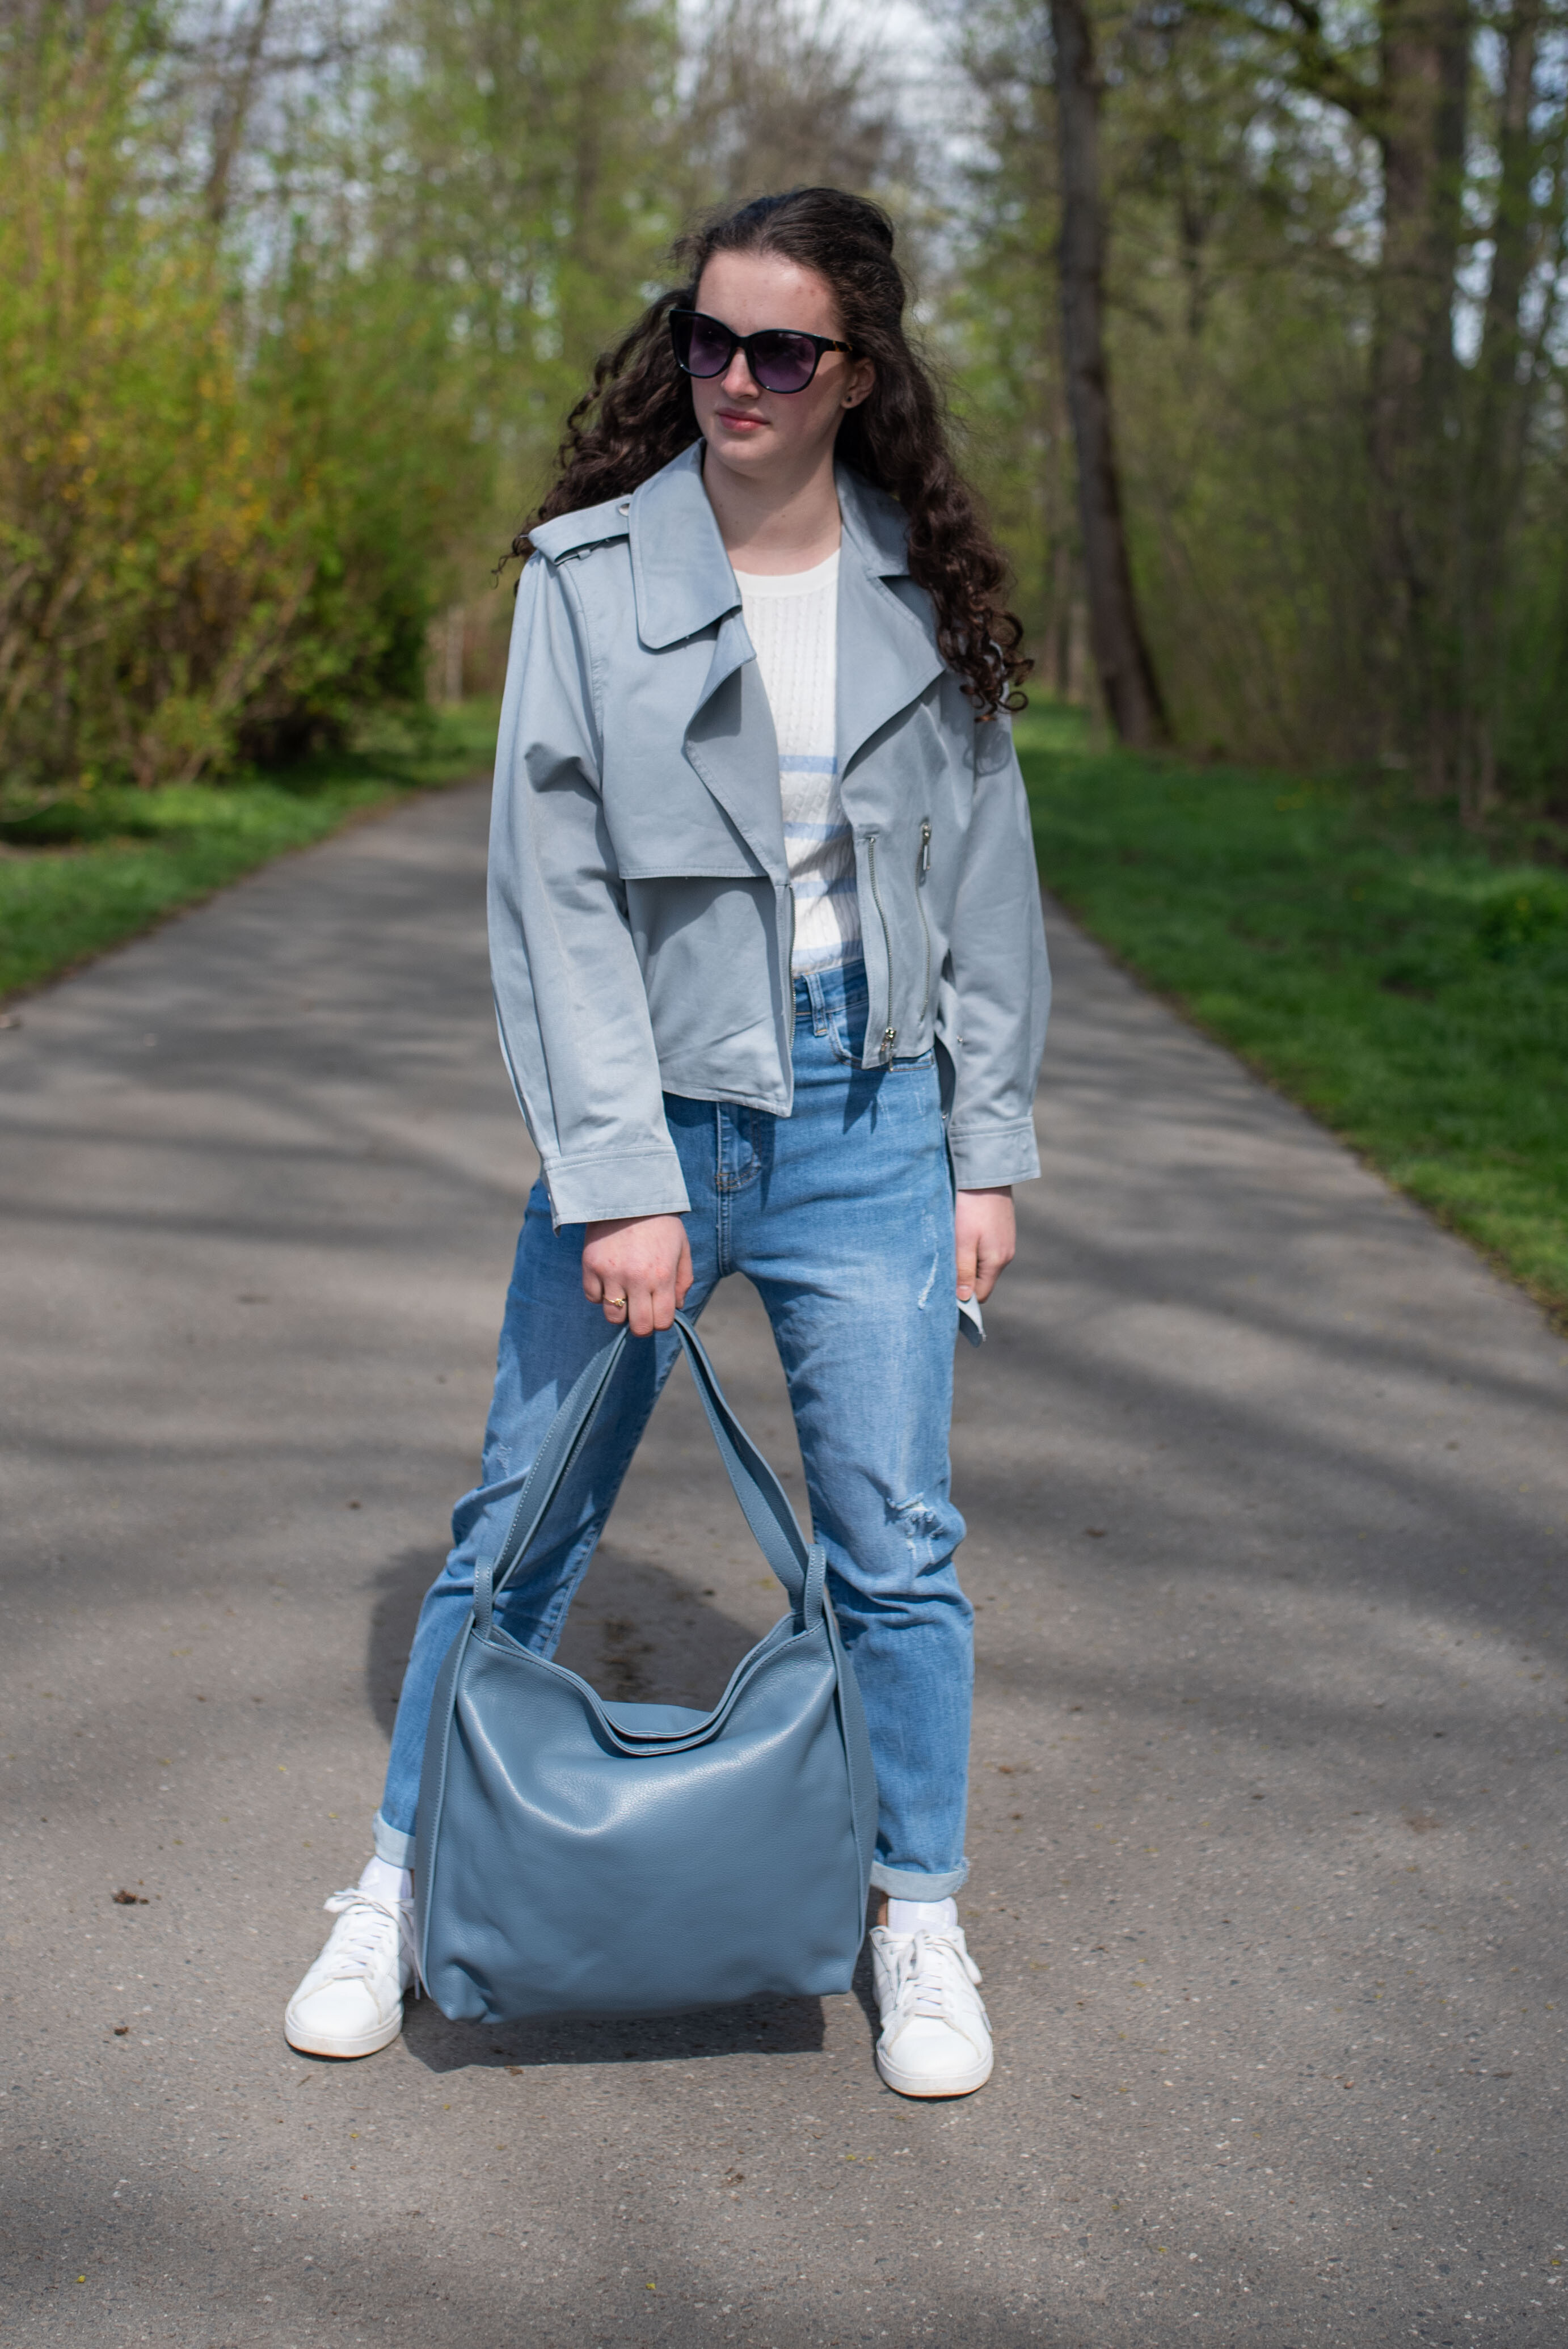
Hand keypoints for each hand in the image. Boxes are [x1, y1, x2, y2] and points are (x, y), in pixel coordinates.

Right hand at [582, 1214, 691, 1335]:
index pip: (662, 1321)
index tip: (658, 1312)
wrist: (628, 1193)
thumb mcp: (682, 1248)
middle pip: (638, 1326)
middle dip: (642, 1324)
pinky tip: (609, 1279)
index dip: (661, 1322)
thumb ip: (683, 1280)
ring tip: (624, 1294)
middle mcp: (637, 1279)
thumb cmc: (660, 1222)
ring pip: (612, 1316)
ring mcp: (611, 1274)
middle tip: (641, 1311)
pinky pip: (592, 1297)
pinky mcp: (590, 1266)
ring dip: (620, 1310)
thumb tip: (677, 1306)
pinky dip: (600, 1294)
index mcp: (662, 1275)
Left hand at [955, 1187, 1014, 1304]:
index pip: (980, 1294)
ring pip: (984, 1264)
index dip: (962, 1295)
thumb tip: (964, 1298)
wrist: (987, 1175)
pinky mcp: (1003, 1231)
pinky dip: (975, 1249)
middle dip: (964, 1278)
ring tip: (953, 1247)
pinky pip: (987, 1250)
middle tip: (945, 1264)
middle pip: (982, 1280)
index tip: (944, 1287)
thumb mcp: (962, 1242)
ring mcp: (1006, 1243)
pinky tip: (964, 1235)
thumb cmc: (971, 1208)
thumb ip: (964, 1271)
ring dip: (968, 1262)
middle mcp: (1006, 1255)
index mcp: (996, 1261)